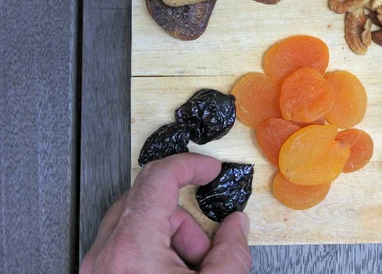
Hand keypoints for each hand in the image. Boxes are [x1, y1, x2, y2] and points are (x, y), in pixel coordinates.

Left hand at [80, 154, 251, 273]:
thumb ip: (231, 253)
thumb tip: (235, 228)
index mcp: (131, 249)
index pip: (158, 177)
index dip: (190, 165)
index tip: (208, 168)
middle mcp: (106, 256)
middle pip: (149, 204)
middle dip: (185, 221)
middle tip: (207, 248)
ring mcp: (98, 269)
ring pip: (137, 226)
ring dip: (171, 241)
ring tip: (192, 271)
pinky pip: (126, 250)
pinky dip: (154, 255)